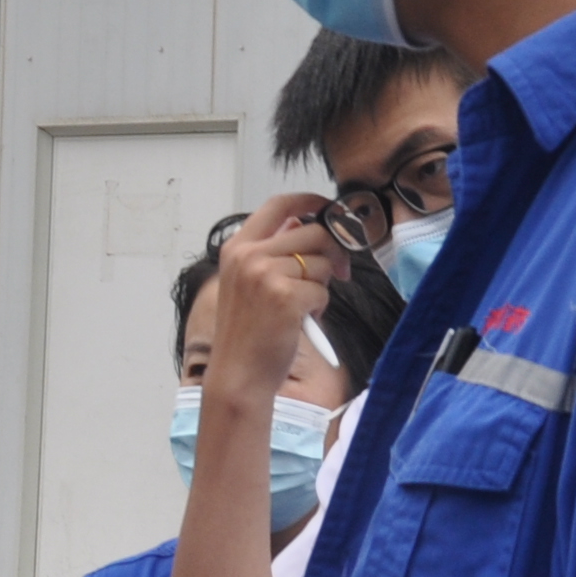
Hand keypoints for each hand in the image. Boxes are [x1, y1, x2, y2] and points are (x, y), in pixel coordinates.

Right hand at [211, 196, 345, 400]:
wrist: (238, 374)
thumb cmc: (248, 332)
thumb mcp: (248, 282)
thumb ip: (272, 252)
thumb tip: (308, 225)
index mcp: (236, 248)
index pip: (278, 204)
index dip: (310, 202)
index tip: (330, 210)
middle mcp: (248, 256)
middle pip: (313, 232)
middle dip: (334, 251)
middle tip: (339, 272)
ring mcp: (265, 275)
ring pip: (322, 263)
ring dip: (323, 286)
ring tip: (303, 308)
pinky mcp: (285, 297)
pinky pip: (323, 291)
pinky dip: (320, 308)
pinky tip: (301, 322)